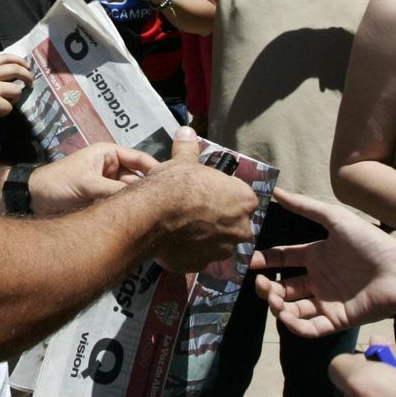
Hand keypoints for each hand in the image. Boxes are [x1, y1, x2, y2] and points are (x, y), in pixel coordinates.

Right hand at [0, 52, 32, 118]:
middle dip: (27, 75)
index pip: (6, 57)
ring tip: (14, 99)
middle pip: (16, 70)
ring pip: (16, 89)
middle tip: (30, 81)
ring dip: (17, 95)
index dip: (19, 61)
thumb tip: (2, 78)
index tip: (27, 65)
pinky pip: (9, 107)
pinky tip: (0, 111)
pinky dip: (6, 110)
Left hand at [30, 143, 157, 215]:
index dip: (157, 170)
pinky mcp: (104, 203)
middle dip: (150, 191)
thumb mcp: (87, 184)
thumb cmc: (57, 183)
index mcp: (110, 154)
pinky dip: (129, 213)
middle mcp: (113, 169)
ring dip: (140, 205)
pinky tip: (143, 224)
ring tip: (159, 217)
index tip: (173, 185)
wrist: (33, 200)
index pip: (141, 159)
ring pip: (131, 195)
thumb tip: (141, 203)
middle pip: (139, 180)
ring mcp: (109, 187)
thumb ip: (113, 191)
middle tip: (169, 207)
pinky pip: (122, 207)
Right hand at [145, 127, 259, 271]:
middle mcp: (240, 228)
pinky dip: (188, 251)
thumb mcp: (182, 162)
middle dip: (218, 219)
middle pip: (233, 223)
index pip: (243, 198)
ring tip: (181, 227)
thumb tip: (187, 130)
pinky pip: (197, 257)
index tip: (208, 193)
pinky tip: (173, 240)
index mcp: (244, 200)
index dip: (225, 195)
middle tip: (195, 211)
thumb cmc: (174, 185)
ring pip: (217, 243)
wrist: (152, 216)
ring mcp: (221, 251)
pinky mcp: (201, 266)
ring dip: (204, 237)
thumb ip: (189, 149)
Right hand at [253, 189, 395, 339]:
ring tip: (273, 300)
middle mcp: (318, 279)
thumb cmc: (369, 242)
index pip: (282, 259)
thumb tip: (275, 189)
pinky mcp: (336, 320)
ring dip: (277, 306)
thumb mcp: (334, 218)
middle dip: (266, 287)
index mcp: (316, 255)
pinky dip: (295, 325)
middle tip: (260, 284)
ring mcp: (326, 301)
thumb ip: (304, 206)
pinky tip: (286, 316)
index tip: (249, 261)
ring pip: (292, 309)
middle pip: (283, 287)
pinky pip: (310, 328)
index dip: (265, 261)